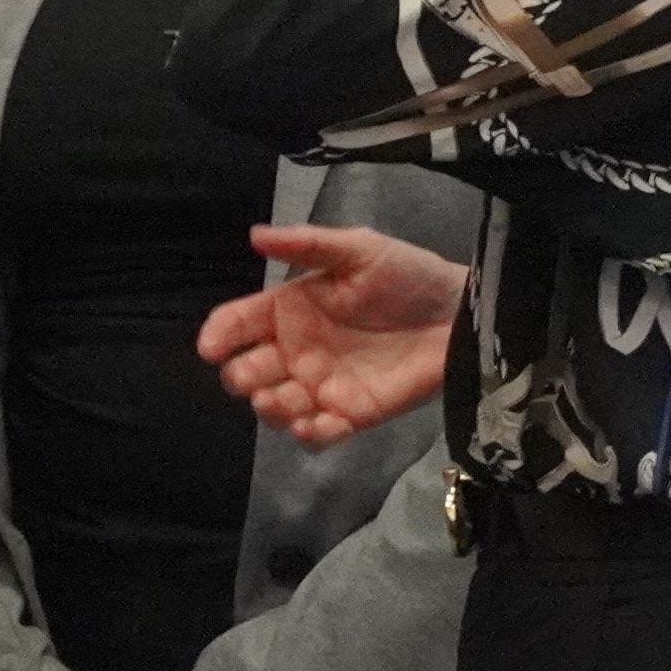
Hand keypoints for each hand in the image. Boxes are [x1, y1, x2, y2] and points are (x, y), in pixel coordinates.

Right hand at [199, 222, 464, 444]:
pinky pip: (318, 435)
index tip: (211, 347)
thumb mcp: (357, 249)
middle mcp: (295, 351)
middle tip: (254, 376)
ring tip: (281, 401)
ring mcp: (320, 386)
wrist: (459, 316)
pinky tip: (310, 426)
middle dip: (241, 377)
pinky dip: (307, 436)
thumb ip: (307, 245)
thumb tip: (254, 235)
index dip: (217, 335)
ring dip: (269, 408)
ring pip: (274, 407)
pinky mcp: (351, 415)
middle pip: (246, 371)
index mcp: (288, 310)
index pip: (236, 324)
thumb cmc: (406, 277)